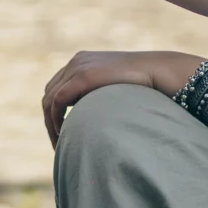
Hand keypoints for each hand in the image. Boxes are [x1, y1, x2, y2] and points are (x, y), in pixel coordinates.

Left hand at [42, 50, 203, 143]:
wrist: (158, 72)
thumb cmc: (143, 86)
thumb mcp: (115, 91)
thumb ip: (100, 98)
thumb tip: (93, 121)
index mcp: (82, 62)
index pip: (57, 89)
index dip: (54, 113)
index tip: (61, 135)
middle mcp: (75, 62)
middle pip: (49, 94)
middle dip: (49, 121)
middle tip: (58, 145)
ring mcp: (77, 66)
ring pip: (49, 99)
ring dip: (51, 124)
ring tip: (61, 145)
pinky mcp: (82, 76)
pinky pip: (58, 101)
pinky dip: (56, 119)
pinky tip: (63, 133)